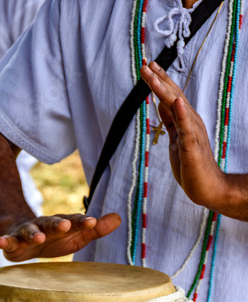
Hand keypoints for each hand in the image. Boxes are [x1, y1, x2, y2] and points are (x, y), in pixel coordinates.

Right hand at [0, 212, 120, 260]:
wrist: (22, 235)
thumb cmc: (55, 238)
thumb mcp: (76, 236)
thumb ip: (96, 229)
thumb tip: (118, 218)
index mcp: (62, 224)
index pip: (73, 221)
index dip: (82, 221)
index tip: (92, 222)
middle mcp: (45, 225)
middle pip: (52, 222)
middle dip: (58, 224)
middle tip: (65, 225)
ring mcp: (27, 232)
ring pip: (30, 231)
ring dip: (34, 233)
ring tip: (38, 237)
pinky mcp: (12, 242)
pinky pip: (7, 241)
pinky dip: (3, 241)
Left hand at [140, 62, 225, 209]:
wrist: (207, 188)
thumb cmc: (191, 165)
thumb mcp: (177, 139)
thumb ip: (171, 121)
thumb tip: (160, 103)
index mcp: (186, 121)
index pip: (172, 96)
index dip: (160, 80)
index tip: (148, 65)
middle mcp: (191, 122)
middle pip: (173, 96)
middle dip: (159, 80)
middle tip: (145, 63)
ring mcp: (192, 133)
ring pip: (177, 107)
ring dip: (165, 90)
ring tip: (153, 75)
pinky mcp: (192, 147)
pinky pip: (186, 129)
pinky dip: (181, 115)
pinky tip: (175, 102)